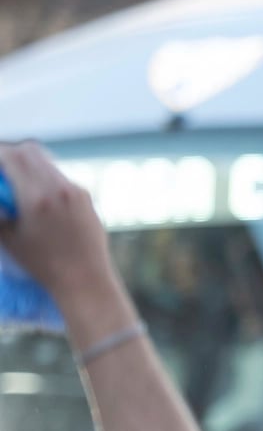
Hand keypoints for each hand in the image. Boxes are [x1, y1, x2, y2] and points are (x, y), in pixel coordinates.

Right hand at [0, 141, 120, 304]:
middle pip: (31, 151)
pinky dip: (45, 178)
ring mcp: (76, 191)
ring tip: (18, 185)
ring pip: (47, 162)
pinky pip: (61, 177)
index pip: (12, 156)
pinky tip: (40, 199)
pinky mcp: (87, 198)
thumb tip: (2, 196)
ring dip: (29, 165)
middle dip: (11, 154)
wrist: (86, 279)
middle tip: (2, 170)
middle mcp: (59, 188)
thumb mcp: (8, 238)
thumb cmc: (42, 264)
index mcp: (36, 197)